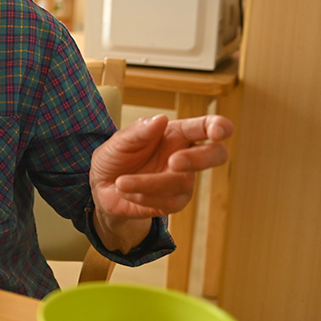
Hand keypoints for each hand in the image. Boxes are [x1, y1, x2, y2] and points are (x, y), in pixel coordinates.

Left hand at [89, 114, 233, 249]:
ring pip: (182, 182)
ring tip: (121, 182)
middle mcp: (185, 155)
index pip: (205, 126)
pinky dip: (143, 196)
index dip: (219, 126)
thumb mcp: (118, 142)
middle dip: (200, 159)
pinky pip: (169, 202)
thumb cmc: (114, 158)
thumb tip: (160, 119)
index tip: (218, 132)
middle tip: (174, 161)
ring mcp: (183, 180)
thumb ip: (138, 131)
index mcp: (175, 134)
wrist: (101, 188)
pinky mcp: (175, 201)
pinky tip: (126, 191)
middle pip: (216, 155)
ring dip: (148, 183)